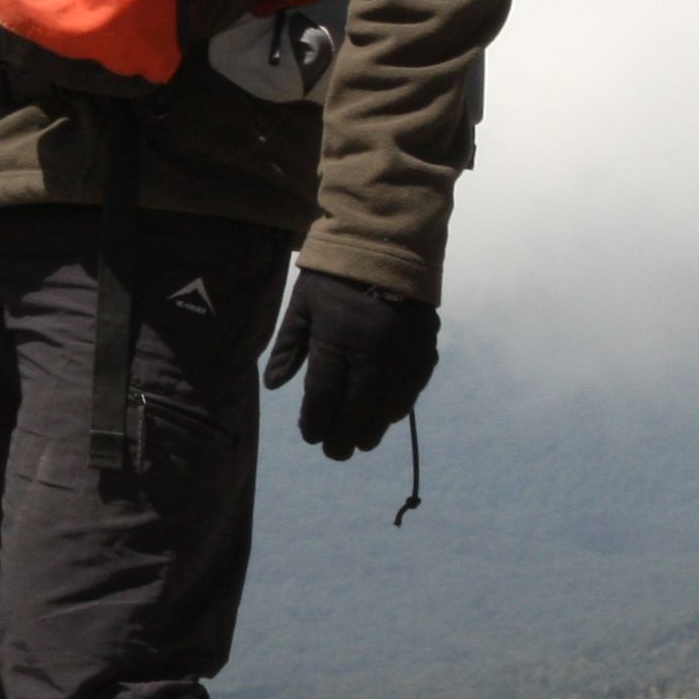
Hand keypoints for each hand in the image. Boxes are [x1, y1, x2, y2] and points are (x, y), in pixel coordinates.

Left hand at [262, 268, 437, 458]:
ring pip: (386, 413)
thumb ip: (289, 346)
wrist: (389, 247)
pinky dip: (395, 410)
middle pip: (355, 415)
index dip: (314, 424)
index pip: (323, 400)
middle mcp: (370, 360)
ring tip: (360, 440)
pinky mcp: (423, 356)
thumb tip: (275, 386)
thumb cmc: (336, 275)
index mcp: (335, 345)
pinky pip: (410, 395)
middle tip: (334, 452)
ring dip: (371, 431)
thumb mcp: (303, 305)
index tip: (309, 435)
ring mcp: (401, 361)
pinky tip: (385, 416)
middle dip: (342, 439)